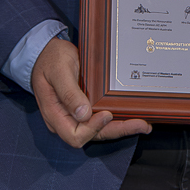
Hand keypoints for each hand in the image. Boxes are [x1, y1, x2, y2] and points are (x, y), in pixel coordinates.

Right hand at [30, 37, 151, 146]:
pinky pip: (100, 120)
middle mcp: (65, 120)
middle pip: (92, 136)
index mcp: (54, 114)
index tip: (107, 114)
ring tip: (143, 124)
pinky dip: (117, 120)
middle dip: (117, 131)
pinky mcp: (84, 109)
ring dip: (121, 128)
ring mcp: (75, 116)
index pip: (74, 134)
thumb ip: (68, 93)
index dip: (93, 129)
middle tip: (140, 124)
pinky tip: (132, 116)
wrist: (47, 53)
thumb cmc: (50, 60)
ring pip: (100, 130)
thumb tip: (83, 114)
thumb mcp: (58, 71)